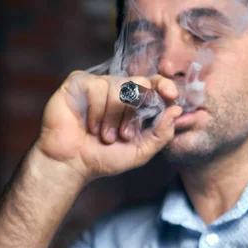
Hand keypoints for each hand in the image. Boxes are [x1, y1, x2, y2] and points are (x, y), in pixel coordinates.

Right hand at [35, 71, 181, 182]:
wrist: (71, 164)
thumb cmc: (102, 158)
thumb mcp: (140, 151)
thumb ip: (161, 133)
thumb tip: (177, 109)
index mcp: (134, 102)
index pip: (154, 83)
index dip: (164, 85)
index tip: (170, 95)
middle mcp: (117, 90)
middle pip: (139, 83)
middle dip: (134, 112)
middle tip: (124, 135)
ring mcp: (98, 85)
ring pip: (118, 86)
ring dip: (113, 117)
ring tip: (103, 136)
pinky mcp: (78, 83)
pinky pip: (97, 87)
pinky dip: (96, 111)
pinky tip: (89, 126)